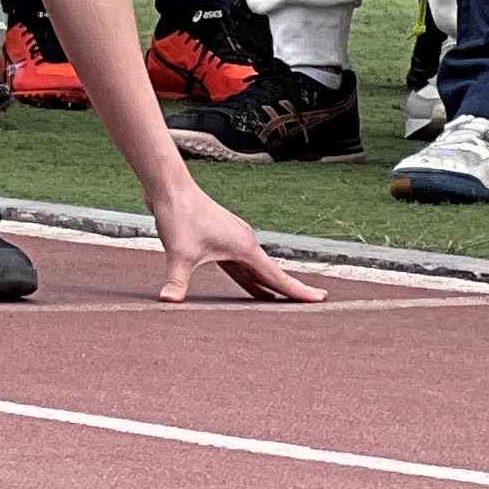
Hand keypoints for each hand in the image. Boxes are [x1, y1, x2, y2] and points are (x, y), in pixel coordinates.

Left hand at [151, 188, 322, 305]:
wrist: (170, 188)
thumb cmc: (179, 216)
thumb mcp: (179, 253)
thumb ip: (176, 280)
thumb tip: (167, 301)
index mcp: (245, 248)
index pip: (277, 276)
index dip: (297, 291)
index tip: (320, 299)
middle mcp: (245, 242)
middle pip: (272, 273)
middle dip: (291, 289)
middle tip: (316, 300)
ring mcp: (234, 238)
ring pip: (256, 269)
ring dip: (269, 284)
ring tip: (281, 301)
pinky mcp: (221, 237)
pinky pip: (241, 264)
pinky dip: (249, 277)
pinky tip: (249, 284)